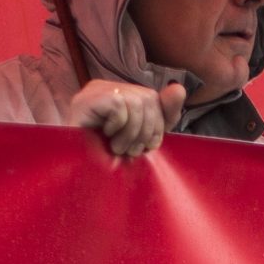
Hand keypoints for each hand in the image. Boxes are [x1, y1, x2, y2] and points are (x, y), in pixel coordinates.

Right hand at [69, 79, 184, 156]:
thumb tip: (179, 88)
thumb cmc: (112, 157)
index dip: (157, 125)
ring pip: (136, 102)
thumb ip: (164, 114)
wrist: (84, 176)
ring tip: (119, 147)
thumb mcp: (146, 136)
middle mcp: (105, 87)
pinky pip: (120, 105)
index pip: (153, 98)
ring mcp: (93, 92)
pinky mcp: (84, 100)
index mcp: (119, 94)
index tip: (146, 145)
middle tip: (132, 149)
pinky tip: (107, 137)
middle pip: (147, 98)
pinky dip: (119, 127)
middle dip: (146, 131)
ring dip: (132, 133)